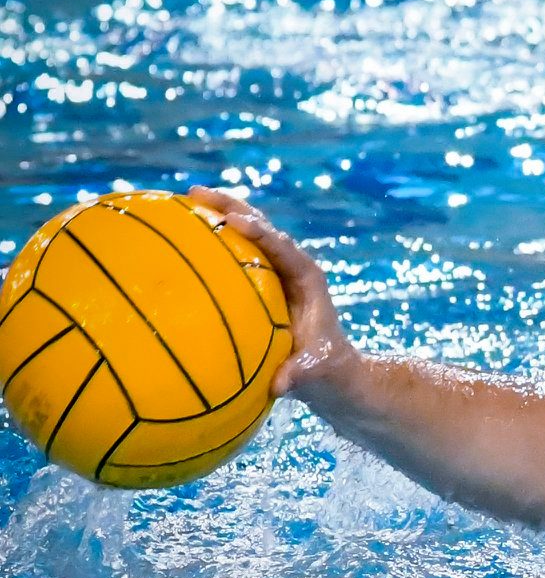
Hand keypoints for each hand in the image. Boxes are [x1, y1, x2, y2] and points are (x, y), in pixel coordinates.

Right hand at [188, 186, 359, 399]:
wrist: (331, 372)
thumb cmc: (327, 370)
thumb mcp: (316, 373)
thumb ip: (300, 375)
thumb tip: (280, 385)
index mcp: (308, 279)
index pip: (283, 248)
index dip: (261, 232)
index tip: (235, 221)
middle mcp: (292, 268)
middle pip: (262, 228)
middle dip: (232, 207)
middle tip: (195, 192)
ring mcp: (276, 272)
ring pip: (248, 234)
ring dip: (220, 214)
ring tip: (185, 198)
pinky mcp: (262, 282)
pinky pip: (235, 255)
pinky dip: (213, 241)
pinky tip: (180, 235)